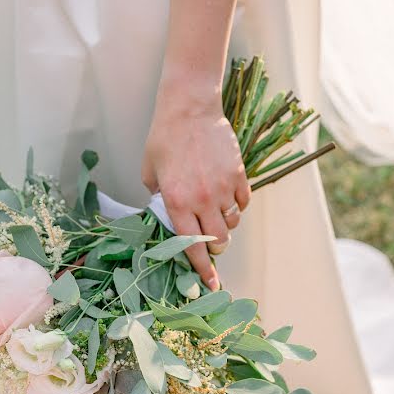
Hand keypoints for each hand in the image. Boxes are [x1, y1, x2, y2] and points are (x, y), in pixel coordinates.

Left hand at [142, 73, 250, 290]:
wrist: (189, 108)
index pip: (191, 246)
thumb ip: (159, 199)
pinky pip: (243, 202)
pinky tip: (226, 196)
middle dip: (215, 248)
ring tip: (215, 213)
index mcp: (176, 202)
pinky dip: (237, 205)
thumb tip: (168, 217)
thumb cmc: (164, 138)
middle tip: (210, 243)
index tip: (210, 285)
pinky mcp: (239, 174)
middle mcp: (202, 199)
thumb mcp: (150, 173)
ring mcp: (223, 187)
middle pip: (218, 241)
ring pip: (232, 223)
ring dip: (225, 225)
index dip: (201, 269)